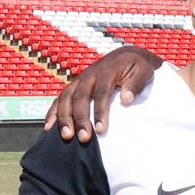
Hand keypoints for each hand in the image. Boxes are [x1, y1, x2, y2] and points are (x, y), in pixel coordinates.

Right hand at [46, 47, 163, 142]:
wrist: (126, 56)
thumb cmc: (138, 67)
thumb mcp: (144, 71)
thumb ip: (136, 83)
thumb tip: (126, 99)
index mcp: (107, 72)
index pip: (101, 93)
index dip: (100, 112)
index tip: (101, 130)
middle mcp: (89, 75)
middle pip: (80, 97)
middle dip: (80, 119)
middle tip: (83, 138)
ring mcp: (79, 80)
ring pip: (66, 98)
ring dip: (64, 118)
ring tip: (67, 137)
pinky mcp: (74, 86)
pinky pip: (59, 99)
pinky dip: (53, 112)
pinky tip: (49, 128)